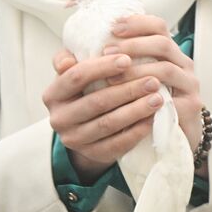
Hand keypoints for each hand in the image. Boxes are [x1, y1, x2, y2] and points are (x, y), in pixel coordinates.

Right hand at [43, 49, 163, 182]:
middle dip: (127, 90)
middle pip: (96, 101)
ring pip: (108, 124)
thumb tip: (69, 58)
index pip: (77, 76)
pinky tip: (152, 119)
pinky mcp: (92, 154)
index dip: (102, 67)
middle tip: (153, 80)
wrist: (86, 126)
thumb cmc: (86, 90)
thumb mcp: (77, 73)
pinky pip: (117, 144)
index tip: (128, 59)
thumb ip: (74, 57)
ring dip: (136, 110)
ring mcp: (74, 139)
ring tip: (158, 98)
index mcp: (53, 94)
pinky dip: (136, 131)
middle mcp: (59, 118)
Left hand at [100, 14, 203, 154]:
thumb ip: (95, 69)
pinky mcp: (190, 106)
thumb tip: (62, 63)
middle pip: (163, 43)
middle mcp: (182, 63)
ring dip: (137, 71)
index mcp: (167, 52)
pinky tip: (129, 103)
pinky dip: (149, 100)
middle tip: (107, 52)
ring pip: (166, 70)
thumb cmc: (141, 104)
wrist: (171, 135)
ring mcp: (189, 84)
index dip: (137, 23)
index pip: (158, 26)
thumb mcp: (122, 81)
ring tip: (113, 79)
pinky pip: (171, 100)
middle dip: (133, 46)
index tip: (112, 27)